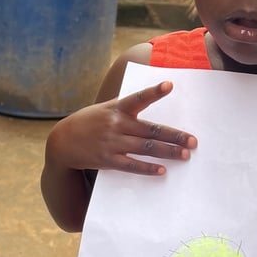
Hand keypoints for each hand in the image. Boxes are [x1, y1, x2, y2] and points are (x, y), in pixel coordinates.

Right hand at [48, 81, 196, 175]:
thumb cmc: (88, 123)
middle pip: (151, 130)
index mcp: (117, 109)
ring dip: (167, 152)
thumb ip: (126, 109)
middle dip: (174, 136)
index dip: (154, 92)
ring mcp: (112, 143)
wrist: (63, 141)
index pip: (138, 98)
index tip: (169, 85)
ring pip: (146, 148)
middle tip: (193, 141)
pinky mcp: (108, 159)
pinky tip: (161, 170)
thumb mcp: (105, 109)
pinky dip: (147, 168)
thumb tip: (150, 106)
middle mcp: (117, 125)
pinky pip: (131, 165)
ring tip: (184, 155)